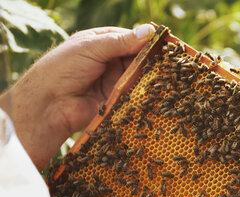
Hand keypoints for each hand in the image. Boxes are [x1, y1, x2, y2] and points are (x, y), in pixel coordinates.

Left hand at [0, 24, 154, 169]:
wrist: (48, 104)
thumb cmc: (63, 69)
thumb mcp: (92, 48)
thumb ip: (121, 41)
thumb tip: (149, 31)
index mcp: (101, 42)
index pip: (130, 38)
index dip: (148, 41)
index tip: (166, 44)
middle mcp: (109, 61)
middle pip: (137, 58)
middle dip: (152, 60)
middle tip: (172, 63)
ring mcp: (113, 81)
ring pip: (138, 77)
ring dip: (150, 78)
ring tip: (169, 78)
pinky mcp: (116, 100)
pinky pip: (134, 95)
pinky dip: (144, 94)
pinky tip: (158, 93)